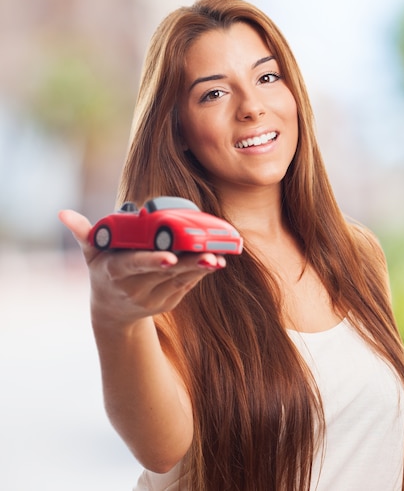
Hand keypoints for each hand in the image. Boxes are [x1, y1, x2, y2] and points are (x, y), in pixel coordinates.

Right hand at [58, 209, 225, 327]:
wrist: (113, 310)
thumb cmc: (104, 271)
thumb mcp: (92, 254)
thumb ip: (84, 233)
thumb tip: (64, 214)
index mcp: (115, 271)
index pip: (134, 265)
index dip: (152, 261)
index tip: (170, 258)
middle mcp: (134, 288)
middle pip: (165, 273)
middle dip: (188, 263)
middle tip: (208, 255)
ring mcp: (152, 298)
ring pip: (181, 280)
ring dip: (201, 268)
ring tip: (218, 257)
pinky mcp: (168, 302)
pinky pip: (187, 286)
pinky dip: (201, 274)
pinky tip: (215, 262)